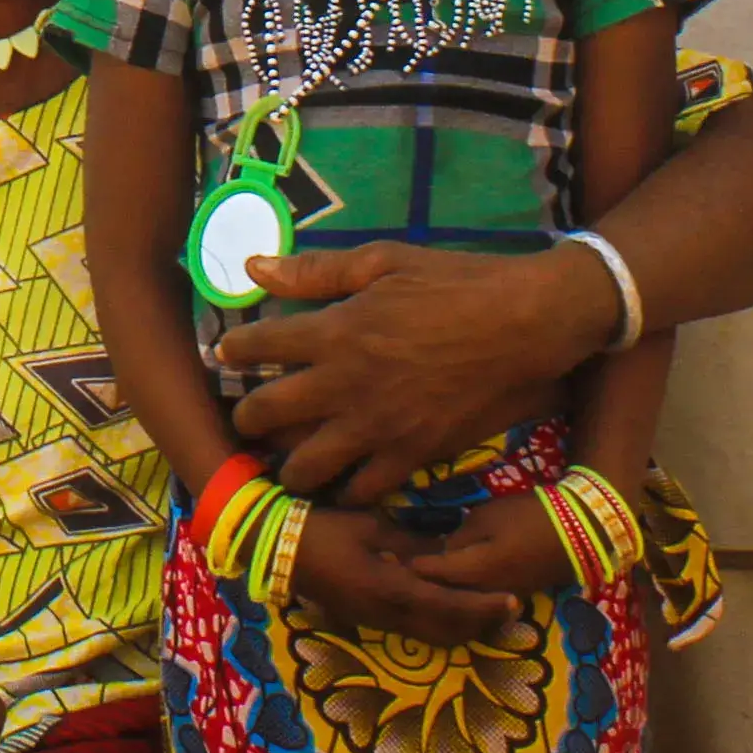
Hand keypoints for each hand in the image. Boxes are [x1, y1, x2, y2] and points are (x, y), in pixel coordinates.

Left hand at [217, 243, 612, 505]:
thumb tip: (253, 267)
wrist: (526, 324)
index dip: (232, 352)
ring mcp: (377, 428)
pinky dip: (345, 490)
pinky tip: (342, 480)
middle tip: (247, 418)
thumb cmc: (455, 283)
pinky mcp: (412, 456)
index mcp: (335, 332)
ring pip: (304, 468)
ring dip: (287, 465)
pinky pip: (360, 490)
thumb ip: (315, 271)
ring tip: (286, 459)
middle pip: (266, 415)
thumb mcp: (383, 261)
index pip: (257, 347)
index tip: (226, 354)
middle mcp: (345, 386)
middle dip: (246, 419)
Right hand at [288, 505, 523, 646]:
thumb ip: (413, 543)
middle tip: (508, 611)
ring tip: (485, 612)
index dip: (484, 606)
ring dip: (460, 627)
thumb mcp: (373, 527)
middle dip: (480, 624)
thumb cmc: (325, 530)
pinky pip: (411, 630)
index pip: (450, 605)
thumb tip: (450, 550)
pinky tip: (446, 608)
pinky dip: (437, 624)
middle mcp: (387, 615)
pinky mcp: (365, 621)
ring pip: (429, 635)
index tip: (512, 601)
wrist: (277, 549)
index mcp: (391, 589)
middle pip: (446, 631)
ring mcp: (374, 622)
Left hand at [396, 490, 581, 598]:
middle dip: (413, 585)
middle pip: (438, 597)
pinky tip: (441, 585)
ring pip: (456, 604)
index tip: (378, 557)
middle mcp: (481, 594)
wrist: (578, 532)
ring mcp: (496, 600)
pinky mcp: (509, 598)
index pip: (428, 574)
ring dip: (433, 594)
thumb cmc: (529, 516)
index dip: (402, 566)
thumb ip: (457, 538)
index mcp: (474, 572)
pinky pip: (474, 602)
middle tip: (386, 570)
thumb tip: (438, 553)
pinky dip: (455, 596)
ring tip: (408, 580)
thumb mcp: (487, 518)